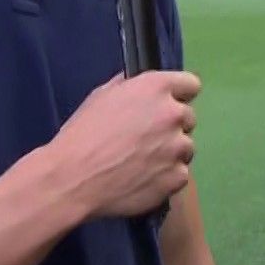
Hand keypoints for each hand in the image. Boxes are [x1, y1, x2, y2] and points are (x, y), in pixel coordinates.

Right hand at [51, 71, 200, 219]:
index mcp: (156, 88)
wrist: (73, 179)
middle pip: (188, 117)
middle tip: (146, 139)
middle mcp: (173, 115)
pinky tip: (144, 180)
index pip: (190, 84)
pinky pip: (180, 174)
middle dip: (171, 126)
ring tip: (143, 163)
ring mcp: (178, 148)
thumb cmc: (82, 134)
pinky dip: (167, 177)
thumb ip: (129, 88)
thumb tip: (140, 87)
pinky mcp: (178, 177)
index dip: (178, 95)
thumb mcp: (101, 96)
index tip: (165, 105)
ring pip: (185, 148)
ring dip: (170, 153)